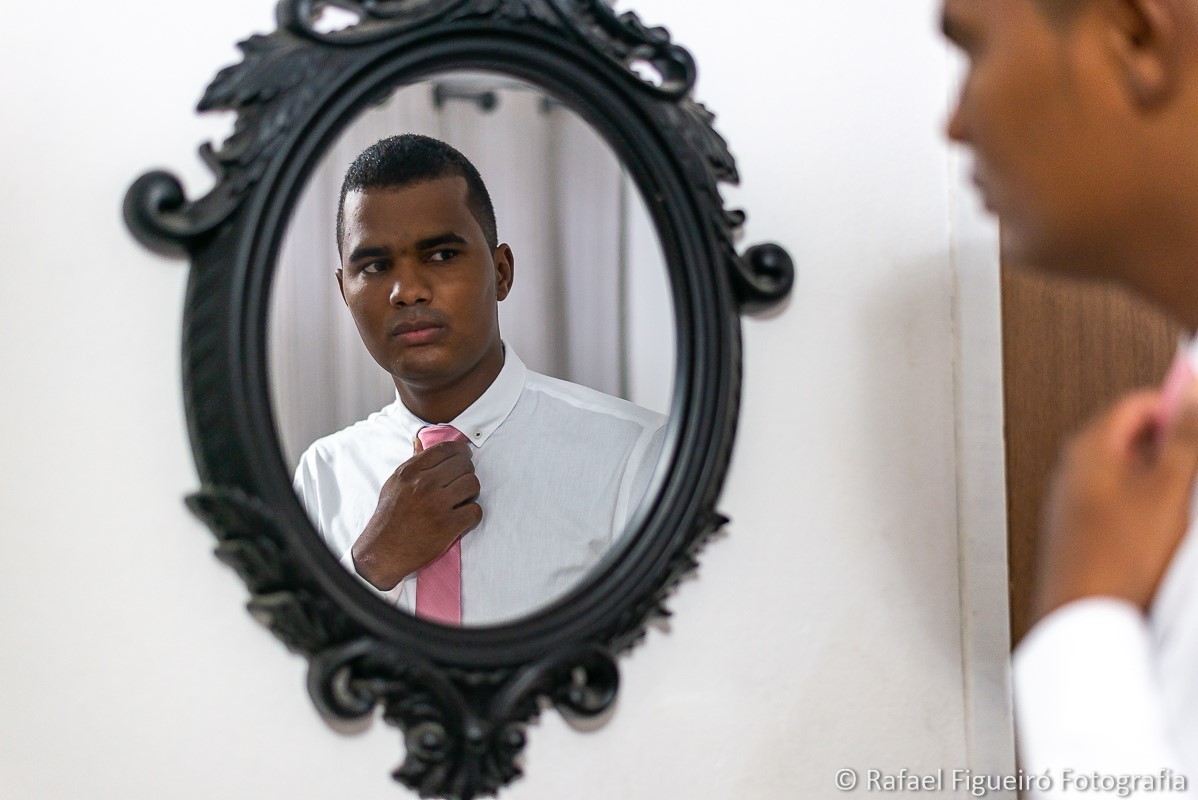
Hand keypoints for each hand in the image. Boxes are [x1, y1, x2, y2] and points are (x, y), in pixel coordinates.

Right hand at [351, 439, 482, 590]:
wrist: (382, 551)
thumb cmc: (389, 517)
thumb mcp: (394, 484)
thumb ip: (412, 462)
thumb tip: (420, 441)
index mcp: (410, 472)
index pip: (447, 449)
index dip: (461, 451)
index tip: (464, 457)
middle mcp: (423, 485)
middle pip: (464, 465)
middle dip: (466, 473)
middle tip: (460, 483)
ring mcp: (437, 505)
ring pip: (473, 485)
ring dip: (471, 493)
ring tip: (461, 500)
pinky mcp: (447, 526)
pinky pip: (475, 511)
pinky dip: (472, 514)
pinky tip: (461, 517)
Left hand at [1034, 381, 1197, 622]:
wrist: (1084, 615)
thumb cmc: (1115, 557)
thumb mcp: (1167, 489)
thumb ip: (1183, 436)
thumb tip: (1193, 391)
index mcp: (1088, 446)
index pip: (1138, 402)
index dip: (1177, 409)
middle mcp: (1074, 467)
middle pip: (1135, 437)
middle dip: (1172, 449)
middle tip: (1192, 474)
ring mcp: (1074, 497)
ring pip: (1131, 471)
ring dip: (1162, 481)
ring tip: (1178, 510)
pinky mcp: (1081, 526)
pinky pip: (1122, 500)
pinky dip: (1147, 506)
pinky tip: (1161, 533)